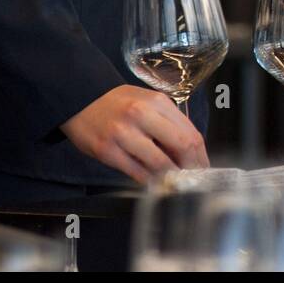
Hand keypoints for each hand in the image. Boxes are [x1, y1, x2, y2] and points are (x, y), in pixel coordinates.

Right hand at [61, 85, 208, 182]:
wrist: (80, 99)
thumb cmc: (120, 103)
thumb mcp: (148, 102)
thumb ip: (168, 122)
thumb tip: (189, 152)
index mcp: (158, 102)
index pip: (190, 133)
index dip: (200, 155)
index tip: (203, 167)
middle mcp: (142, 116)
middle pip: (181, 146)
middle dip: (191, 166)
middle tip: (193, 178)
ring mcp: (123, 134)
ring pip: (159, 163)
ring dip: (171, 176)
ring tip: (175, 183)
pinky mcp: (107, 151)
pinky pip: (136, 172)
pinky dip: (149, 180)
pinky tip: (155, 182)